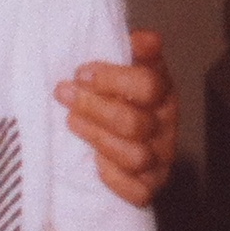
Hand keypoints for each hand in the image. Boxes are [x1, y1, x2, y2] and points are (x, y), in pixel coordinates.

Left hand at [57, 28, 178, 206]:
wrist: (115, 132)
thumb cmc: (113, 95)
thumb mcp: (121, 66)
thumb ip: (130, 49)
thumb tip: (146, 39)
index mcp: (161, 92)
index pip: (149, 85)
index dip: (113, 79)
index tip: (82, 73)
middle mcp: (165, 126)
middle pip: (134, 123)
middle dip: (92, 107)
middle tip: (64, 94)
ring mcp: (159, 159)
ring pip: (135, 156)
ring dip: (97, 139)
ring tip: (72, 122)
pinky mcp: (149, 187)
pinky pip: (138, 192)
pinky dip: (115, 180)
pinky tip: (95, 164)